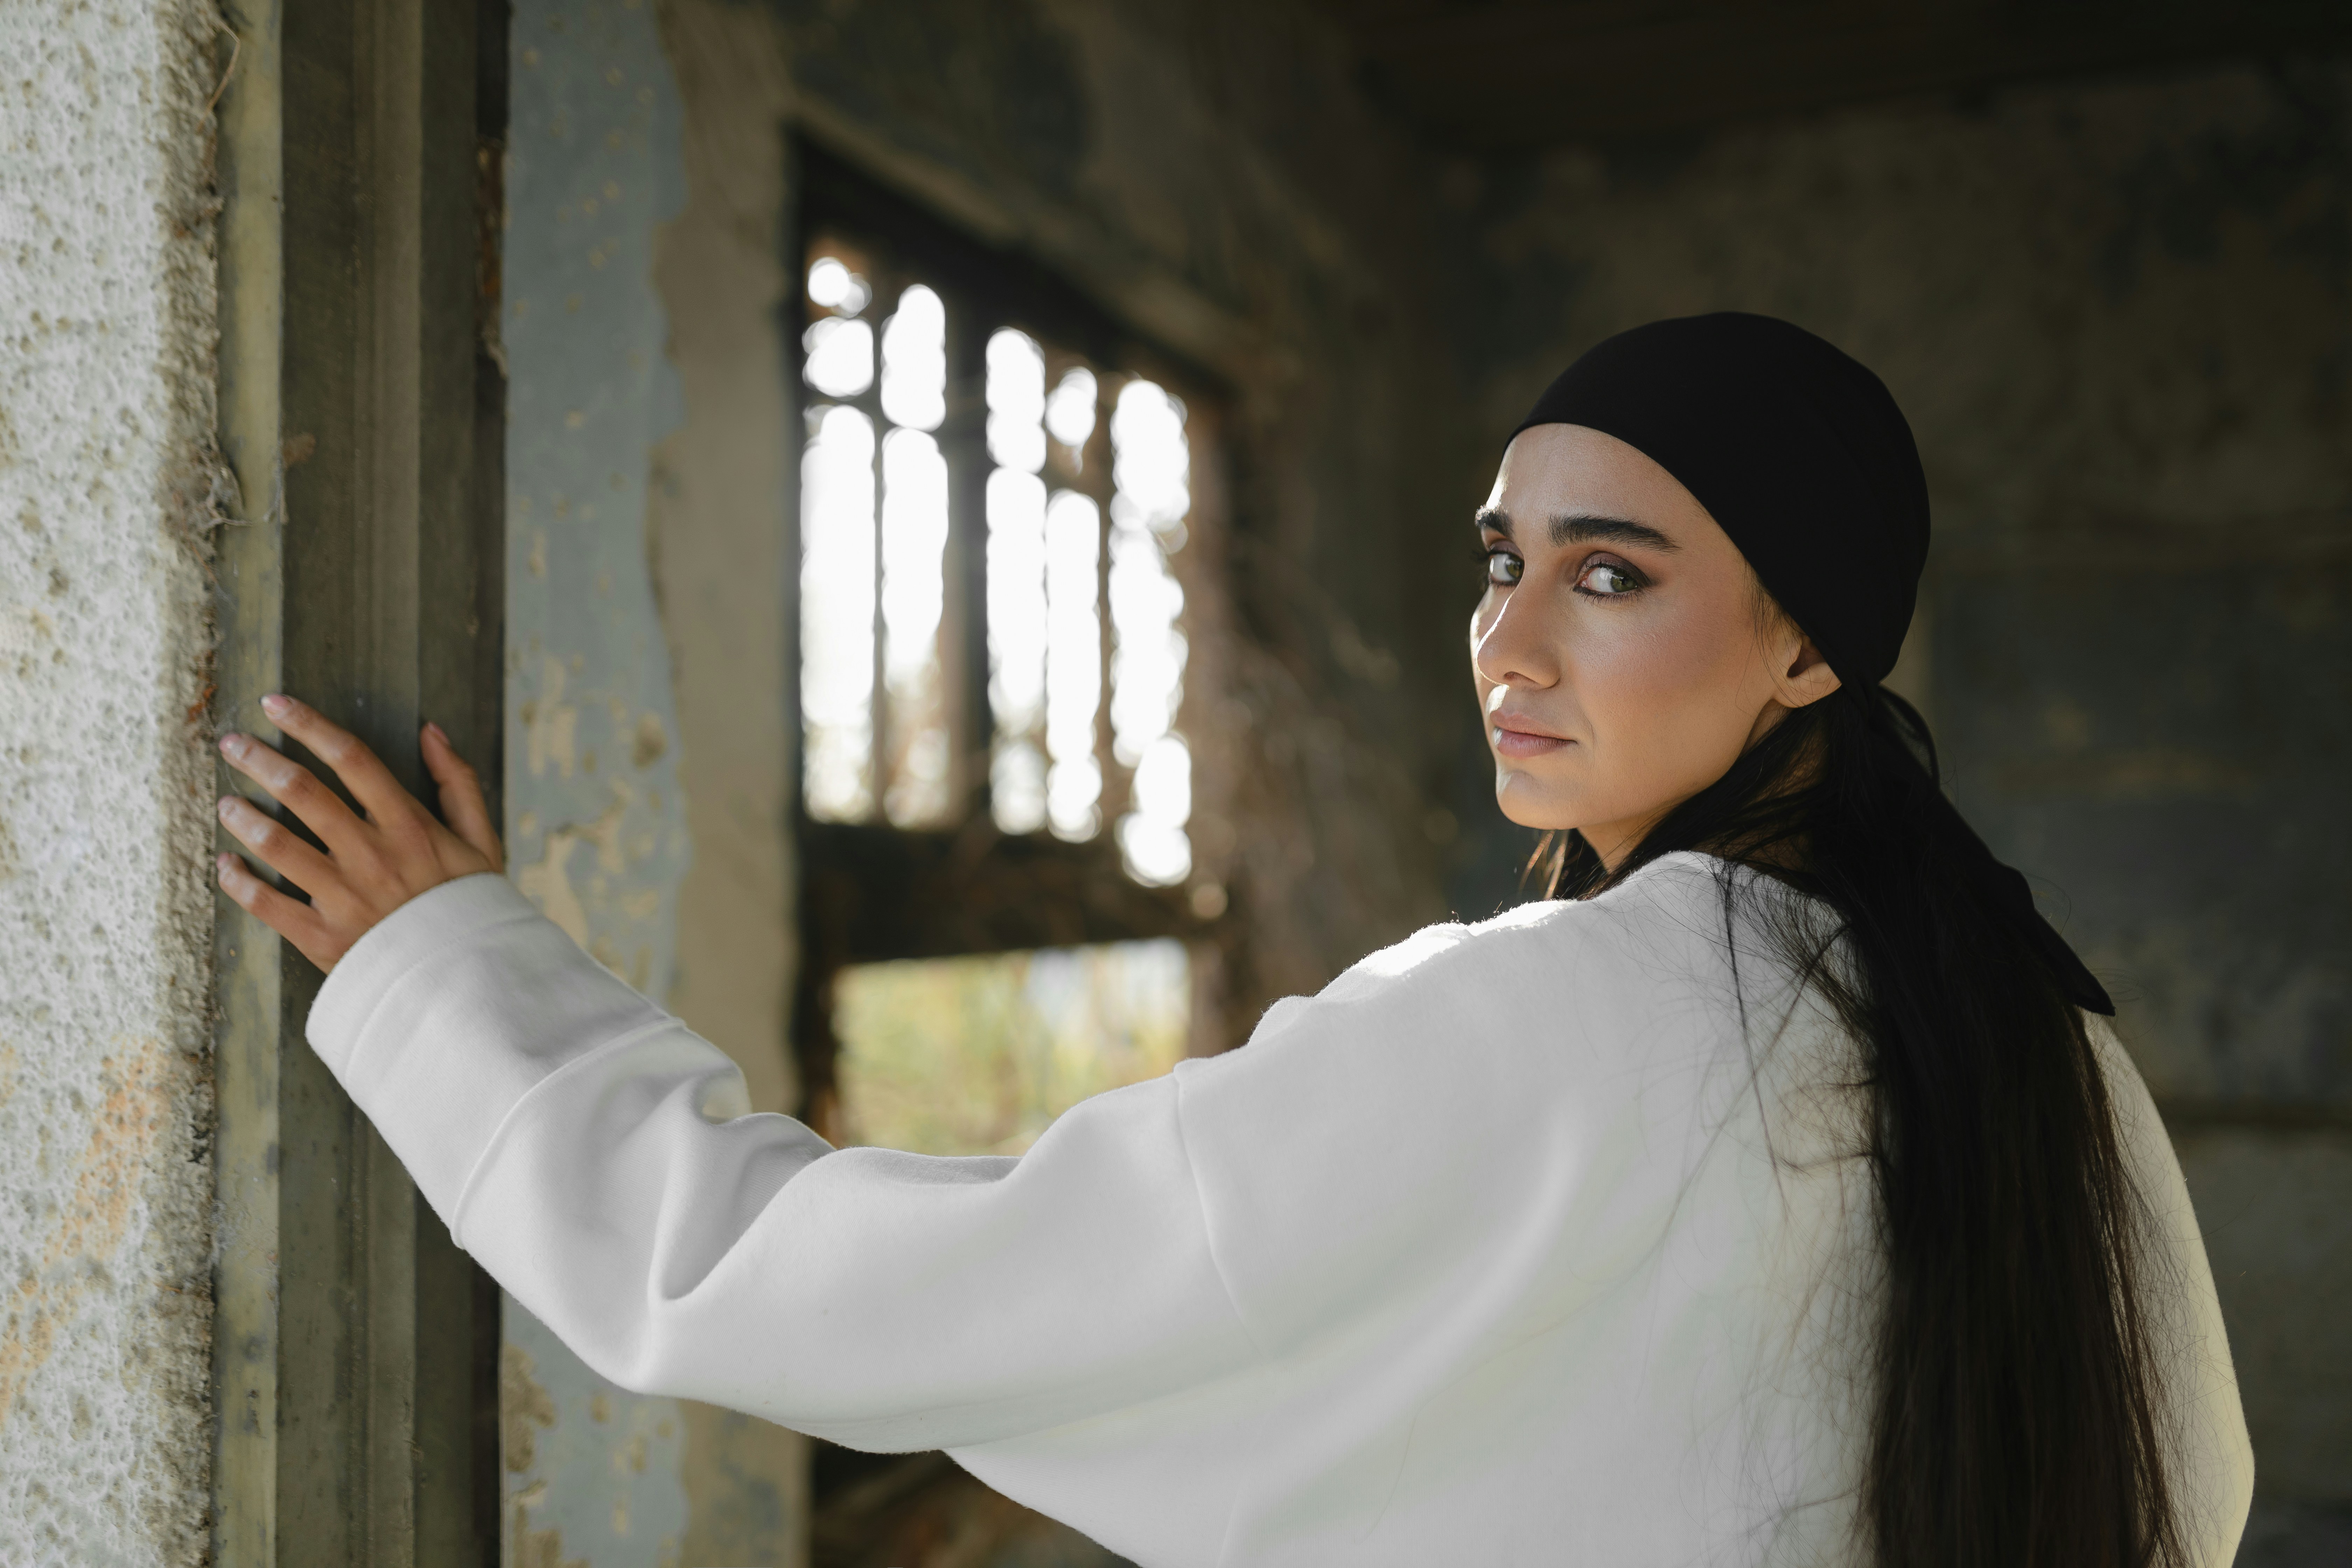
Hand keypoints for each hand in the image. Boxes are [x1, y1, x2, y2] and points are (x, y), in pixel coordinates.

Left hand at [215, 693, 502, 972]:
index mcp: (410, 826)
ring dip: (243, 817)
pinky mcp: (323, 937)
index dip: (309, 725)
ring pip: (277, 844)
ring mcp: (344, 897)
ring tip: (225, 803)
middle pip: (304, 792)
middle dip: (260, 760)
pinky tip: (224, 864)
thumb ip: (458, 783)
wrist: (467, 982)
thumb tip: (432, 731)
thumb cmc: (472, 906)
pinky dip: (238, 882)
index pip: (352, 759)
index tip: (276, 704)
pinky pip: (266, 904)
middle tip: (232, 744)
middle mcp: (372, 854)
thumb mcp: (482, 841)